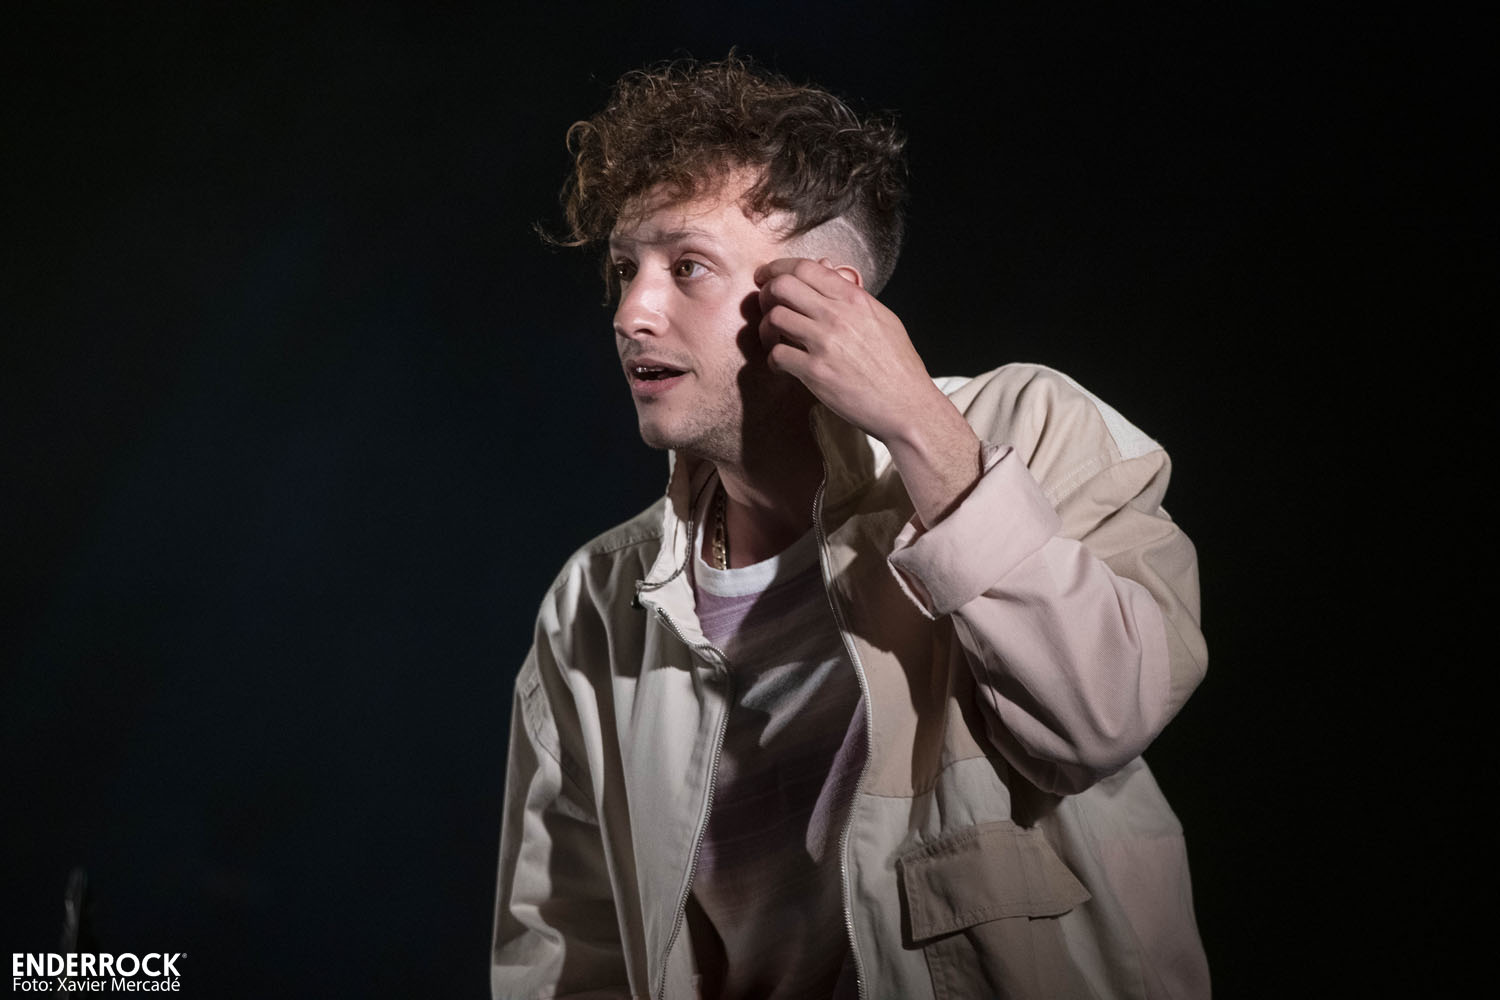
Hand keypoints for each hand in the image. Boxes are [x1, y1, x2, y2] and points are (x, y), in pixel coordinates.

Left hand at [753, 257, 937, 444]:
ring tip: (775, 339)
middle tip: (766, 306)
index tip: (768, 276)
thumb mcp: (881, 317)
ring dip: (767, 328)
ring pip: (774, 318)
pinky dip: (774, 360)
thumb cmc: (897, 364)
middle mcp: (837, 316)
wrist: (907, 404)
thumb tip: (825, 269)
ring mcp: (825, 343)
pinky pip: (777, 355)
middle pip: (782, 287)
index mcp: (854, 298)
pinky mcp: (815, 372)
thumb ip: (850, 294)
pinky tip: (784, 365)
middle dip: (767, 293)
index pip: (805, 267)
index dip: (778, 268)